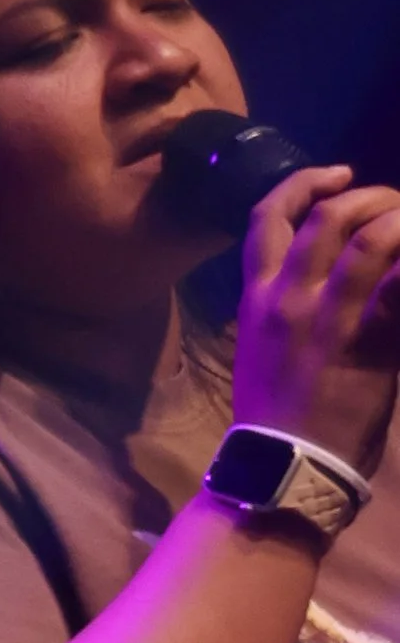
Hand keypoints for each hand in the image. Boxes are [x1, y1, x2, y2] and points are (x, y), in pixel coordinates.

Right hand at [232, 164, 399, 475]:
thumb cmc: (279, 411)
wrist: (286, 467)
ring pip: (369, 240)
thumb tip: (344, 267)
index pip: (268, 217)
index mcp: (257, 295)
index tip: (339, 175)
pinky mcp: (370, 345)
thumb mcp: (265, 342)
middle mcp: (288, 297)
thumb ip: (296, 300)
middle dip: (370, 196)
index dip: (305, 183)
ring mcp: (330, 319)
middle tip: (396, 204)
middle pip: (328, 216)